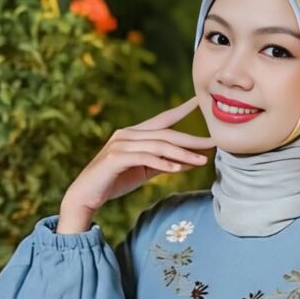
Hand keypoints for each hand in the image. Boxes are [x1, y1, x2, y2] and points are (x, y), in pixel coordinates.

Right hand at [62, 95, 214, 213]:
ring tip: (202, 161)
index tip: (201, 103)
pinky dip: (162, 163)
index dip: (182, 110)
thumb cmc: (114, 181)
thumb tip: (190, 161)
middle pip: (166, 133)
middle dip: (191, 139)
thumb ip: (164, 163)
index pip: (163, 120)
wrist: (85, 195)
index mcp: (134, 134)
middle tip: (214, 142)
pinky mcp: (116, 159)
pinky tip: (178, 168)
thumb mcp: (144, 171)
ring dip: (182, 154)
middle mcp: (127, 134)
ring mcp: (121, 145)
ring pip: (158, 146)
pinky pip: (144, 158)